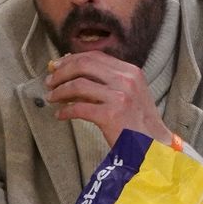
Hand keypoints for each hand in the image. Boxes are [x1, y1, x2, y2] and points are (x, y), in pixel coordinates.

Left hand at [46, 51, 172, 148]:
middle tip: (49, 81)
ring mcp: (119, 96)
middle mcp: (126, 80)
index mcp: (130, 71)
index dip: (72, 59)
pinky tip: (60, 115)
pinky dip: (66, 111)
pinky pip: (79, 108)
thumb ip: (107, 82)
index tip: (57, 66)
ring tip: (51, 98)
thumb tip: (74, 72)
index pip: (95, 56)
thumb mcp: (129, 94)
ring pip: (78, 85)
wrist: (153, 147)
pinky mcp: (111, 115)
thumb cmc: (138, 124)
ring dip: (60, 91)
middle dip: (62, 72)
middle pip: (84, 65)